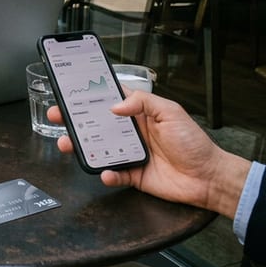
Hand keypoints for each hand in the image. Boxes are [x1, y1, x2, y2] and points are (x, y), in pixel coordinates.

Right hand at [46, 92, 249, 218]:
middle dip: (75, 120)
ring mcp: (131, 154)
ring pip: (99, 149)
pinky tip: (105, 172)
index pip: (111, 100)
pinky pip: (114, 174)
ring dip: (82, 147)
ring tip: (67, 144)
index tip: (72, 89)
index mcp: (140, 114)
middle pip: (97, 124)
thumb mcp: (171, 112)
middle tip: (57, 116)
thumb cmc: (193, 142)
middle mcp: (131, 132)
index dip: (92, 94)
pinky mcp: (133, 175)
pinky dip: (107, 174)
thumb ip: (143, 103)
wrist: (208, 177)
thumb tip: (115, 106)